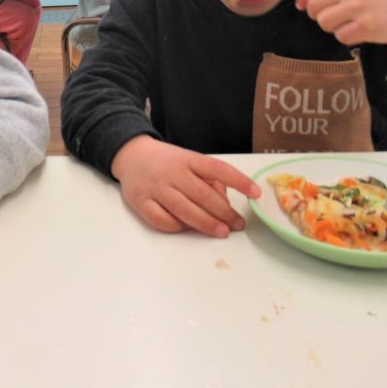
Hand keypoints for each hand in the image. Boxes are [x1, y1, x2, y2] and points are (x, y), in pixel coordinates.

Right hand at [111, 135, 260, 236]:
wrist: (131, 156)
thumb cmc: (167, 162)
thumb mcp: (189, 160)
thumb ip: (208, 178)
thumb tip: (224, 202)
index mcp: (187, 159)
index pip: (217, 168)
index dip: (239, 181)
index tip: (256, 193)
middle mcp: (172, 172)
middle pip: (203, 195)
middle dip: (225, 213)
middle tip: (238, 225)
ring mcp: (156, 188)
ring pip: (185, 210)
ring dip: (207, 224)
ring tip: (222, 232)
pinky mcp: (141, 202)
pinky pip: (163, 221)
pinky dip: (178, 227)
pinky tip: (188, 228)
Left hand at [296, 0, 386, 52]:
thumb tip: (300, 1)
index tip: (302, 6)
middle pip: (313, 7)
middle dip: (318, 15)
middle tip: (334, 16)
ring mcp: (359, 7)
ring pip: (324, 22)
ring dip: (333, 27)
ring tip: (349, 22)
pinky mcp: (368, 26)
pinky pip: (341, 36)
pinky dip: (347, 37)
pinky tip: (361, 30)